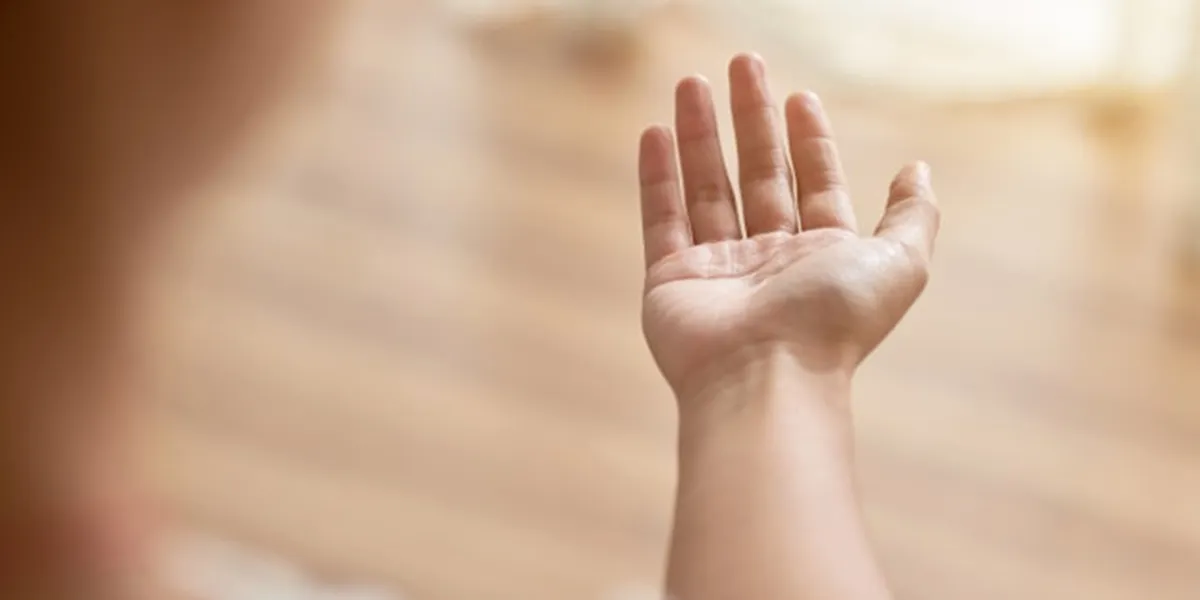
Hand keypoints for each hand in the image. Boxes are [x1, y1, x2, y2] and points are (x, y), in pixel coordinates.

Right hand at [638, 54, 939, 401]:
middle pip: (760, 175)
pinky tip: (656, 133)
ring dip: (700, 134)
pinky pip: (662, 218)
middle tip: (743, 65)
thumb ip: (912, 215)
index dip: (809, 139)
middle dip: (752, 120)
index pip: (815, 183)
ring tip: (691, 82)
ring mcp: (718, 269)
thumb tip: (916, 169)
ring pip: (707, 188)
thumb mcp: (899, 263)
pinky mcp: (671, 280)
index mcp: (822, 256)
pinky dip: (658, 177)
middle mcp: (770, 260)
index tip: (798, 95)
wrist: (764, 378)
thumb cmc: (831, 322)